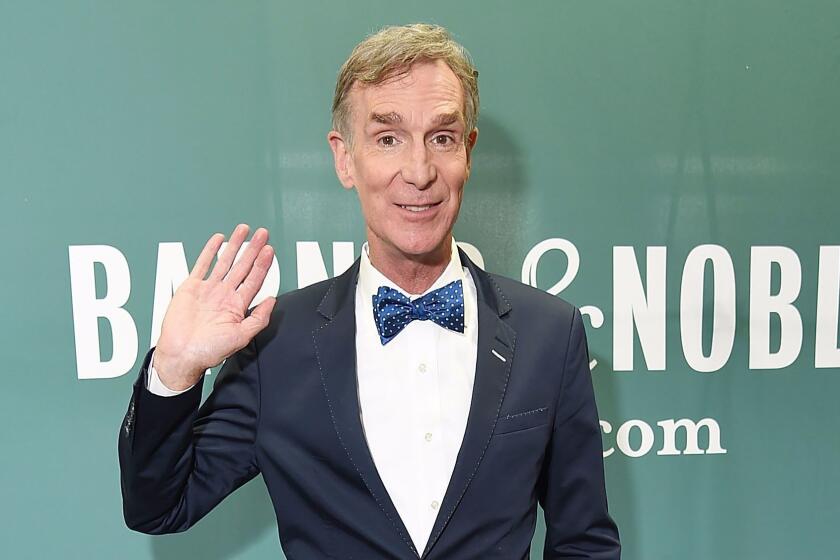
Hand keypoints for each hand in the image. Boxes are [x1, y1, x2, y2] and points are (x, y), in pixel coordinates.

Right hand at [153, 224, 276, 390]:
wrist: (181, 354)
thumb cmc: (208, 351)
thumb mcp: (241, 337)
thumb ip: (259, 318)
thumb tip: (273, 301)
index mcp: (237, 306)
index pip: (254, 279)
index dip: (263, 264)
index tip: (270, 250)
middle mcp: (224, 295)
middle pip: (243, 266)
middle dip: (253, 249)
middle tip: (262, 234)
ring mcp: (209, 289)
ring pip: (225, 261)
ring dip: (235, 245)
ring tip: (244, 230)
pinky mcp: (191, 287)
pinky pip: (202, 264)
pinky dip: (210, 251)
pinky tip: (218, 240)